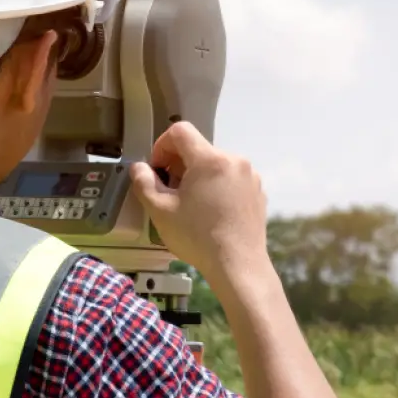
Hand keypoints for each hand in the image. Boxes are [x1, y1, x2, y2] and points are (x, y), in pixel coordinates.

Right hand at [130, 122, 269, 285]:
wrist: (238, 265)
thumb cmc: (197, 237)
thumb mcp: (160, 211)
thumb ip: (144, 183)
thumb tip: (139, 168)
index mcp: (210, 159)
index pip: (180, 131)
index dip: (162, 146)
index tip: (158, 169)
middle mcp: (234, 160)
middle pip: (199, 149)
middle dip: (180, 164)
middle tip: (171, 191)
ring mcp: (250, 176)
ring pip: (216, 164)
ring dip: (199, 176)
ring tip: (192, 204)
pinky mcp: (258, 192)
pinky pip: (232, 179)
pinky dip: (218, 186)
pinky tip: (212, 212)